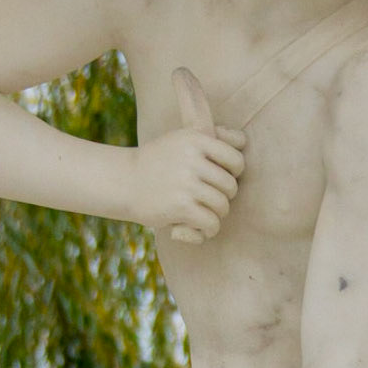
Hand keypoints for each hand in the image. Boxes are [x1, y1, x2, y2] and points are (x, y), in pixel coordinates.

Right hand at [130, 69, 244, 244]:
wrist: (124, 181)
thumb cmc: (158, 162)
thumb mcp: (181, 139)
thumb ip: (210, 137)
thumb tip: (242, 140)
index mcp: (196, 138)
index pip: (236, 159)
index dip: (235, 173)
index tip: (222, 179)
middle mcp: (192, 159)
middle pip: (231, 186)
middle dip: (224, 197)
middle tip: (208, 200)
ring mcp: (186, 183)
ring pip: (223, 206)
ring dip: (216, 215)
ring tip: (203, 214)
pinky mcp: (180, 206)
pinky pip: (211, 222)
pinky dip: (208, 230)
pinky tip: (200, 229)